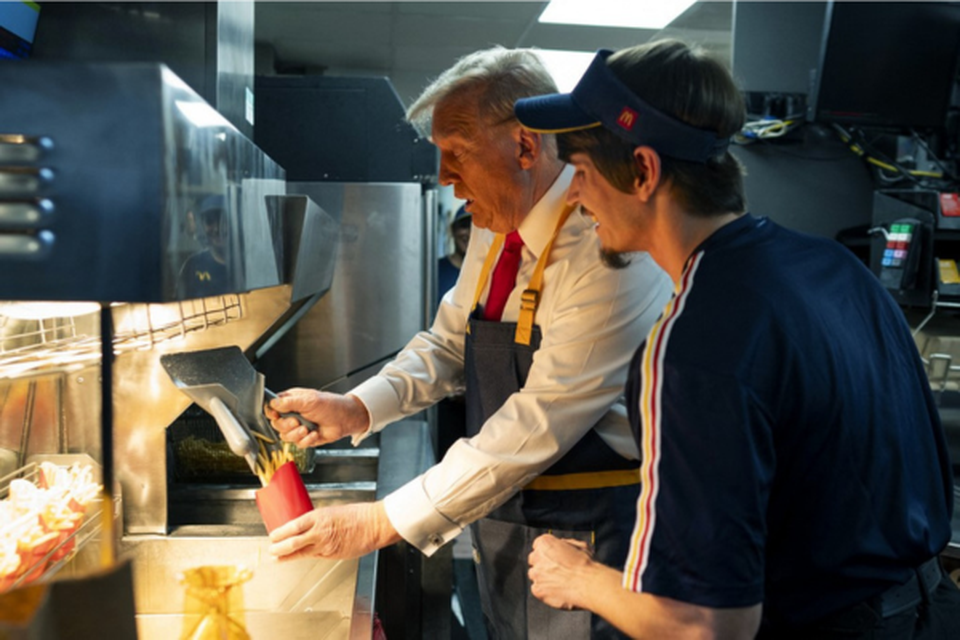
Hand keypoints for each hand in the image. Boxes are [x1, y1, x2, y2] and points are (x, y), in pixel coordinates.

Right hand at [264, 388, 369, 447]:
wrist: (345, 419)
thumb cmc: (331, 405)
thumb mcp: (309, 400)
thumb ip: (290, 402)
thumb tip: (273, 403)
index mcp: (291, 401)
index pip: (272, 407)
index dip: (272, 413)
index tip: (276, 415)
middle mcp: (293, 414)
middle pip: (276, 424)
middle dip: (286, 425)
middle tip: (297, 422)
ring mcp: (298, 427)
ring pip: (285, 436)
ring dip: (296, 434)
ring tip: (307, 428)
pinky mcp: (305, 438)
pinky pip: (298, 444)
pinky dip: (306, 440)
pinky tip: (315, 433)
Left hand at [268, 502, 400, 560]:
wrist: (374, 525)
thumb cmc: (357, 515)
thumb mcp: (332, 511)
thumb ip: (318, 520)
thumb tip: (306, 526)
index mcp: (318, 517)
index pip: (292, 526)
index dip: (279, 533)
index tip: (273, 536)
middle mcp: (320, 532)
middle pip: (292, 543)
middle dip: (278, 548)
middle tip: (271, 550)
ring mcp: (325, 546)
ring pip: (301, 553)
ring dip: (286, 557)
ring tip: (278, 558)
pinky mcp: (332, 555)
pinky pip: (315, 556)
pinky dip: (305, 557)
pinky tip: (300, 557)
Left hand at [528, 533, 594, 610]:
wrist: (590, 584)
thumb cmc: (586, 565)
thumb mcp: (579, 545)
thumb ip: (566, 543)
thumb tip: (562, 544)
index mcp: (545, 543)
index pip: (538, 545)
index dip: (547, 552)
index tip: (553, 557)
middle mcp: (537, 557)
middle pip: (534, 560)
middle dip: (543, 564)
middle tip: (556, 570)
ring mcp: (536, 574)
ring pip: (534, 575)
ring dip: (542, 577)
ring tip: (558, 581)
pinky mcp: (537, 590)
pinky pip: (536, 589)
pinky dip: (544, 590)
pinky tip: (556, 590)